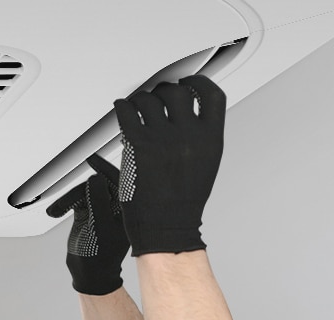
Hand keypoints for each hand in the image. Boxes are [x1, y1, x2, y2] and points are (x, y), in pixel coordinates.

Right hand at [48, 155, 128, 295]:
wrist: (90, 275)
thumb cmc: (102, 257)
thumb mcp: (101, 228)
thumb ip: (98, 201)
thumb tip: (95, 178)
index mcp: (126, 209)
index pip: (119, 181)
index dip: (106, 167)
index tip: (92, 158)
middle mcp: (114, 206)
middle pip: (97, 184)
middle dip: (79, 190)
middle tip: (66, 197)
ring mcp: (100, 208)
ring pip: (83, 191)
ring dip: (67, 199)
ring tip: (55, 211)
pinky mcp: (87, 211)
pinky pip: (75, 198)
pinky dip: (63, 203)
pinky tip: (55, 211)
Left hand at [109, 75, 226, 255]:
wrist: (166, 225)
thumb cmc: (184, 200)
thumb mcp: (206, 163)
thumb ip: (201, 134)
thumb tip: (189, 110)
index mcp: (211, 139)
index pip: (211, 95)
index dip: (198, 82)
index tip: (188, 81)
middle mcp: (189, 135)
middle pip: (176, 91)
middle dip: (164, 91)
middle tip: (157, 97)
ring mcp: (163, 138)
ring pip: (149, 99)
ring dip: (141, 99)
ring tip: (137, 107)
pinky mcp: (138, 144)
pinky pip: (127, 111)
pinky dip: (122, 107)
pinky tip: (122, 109)